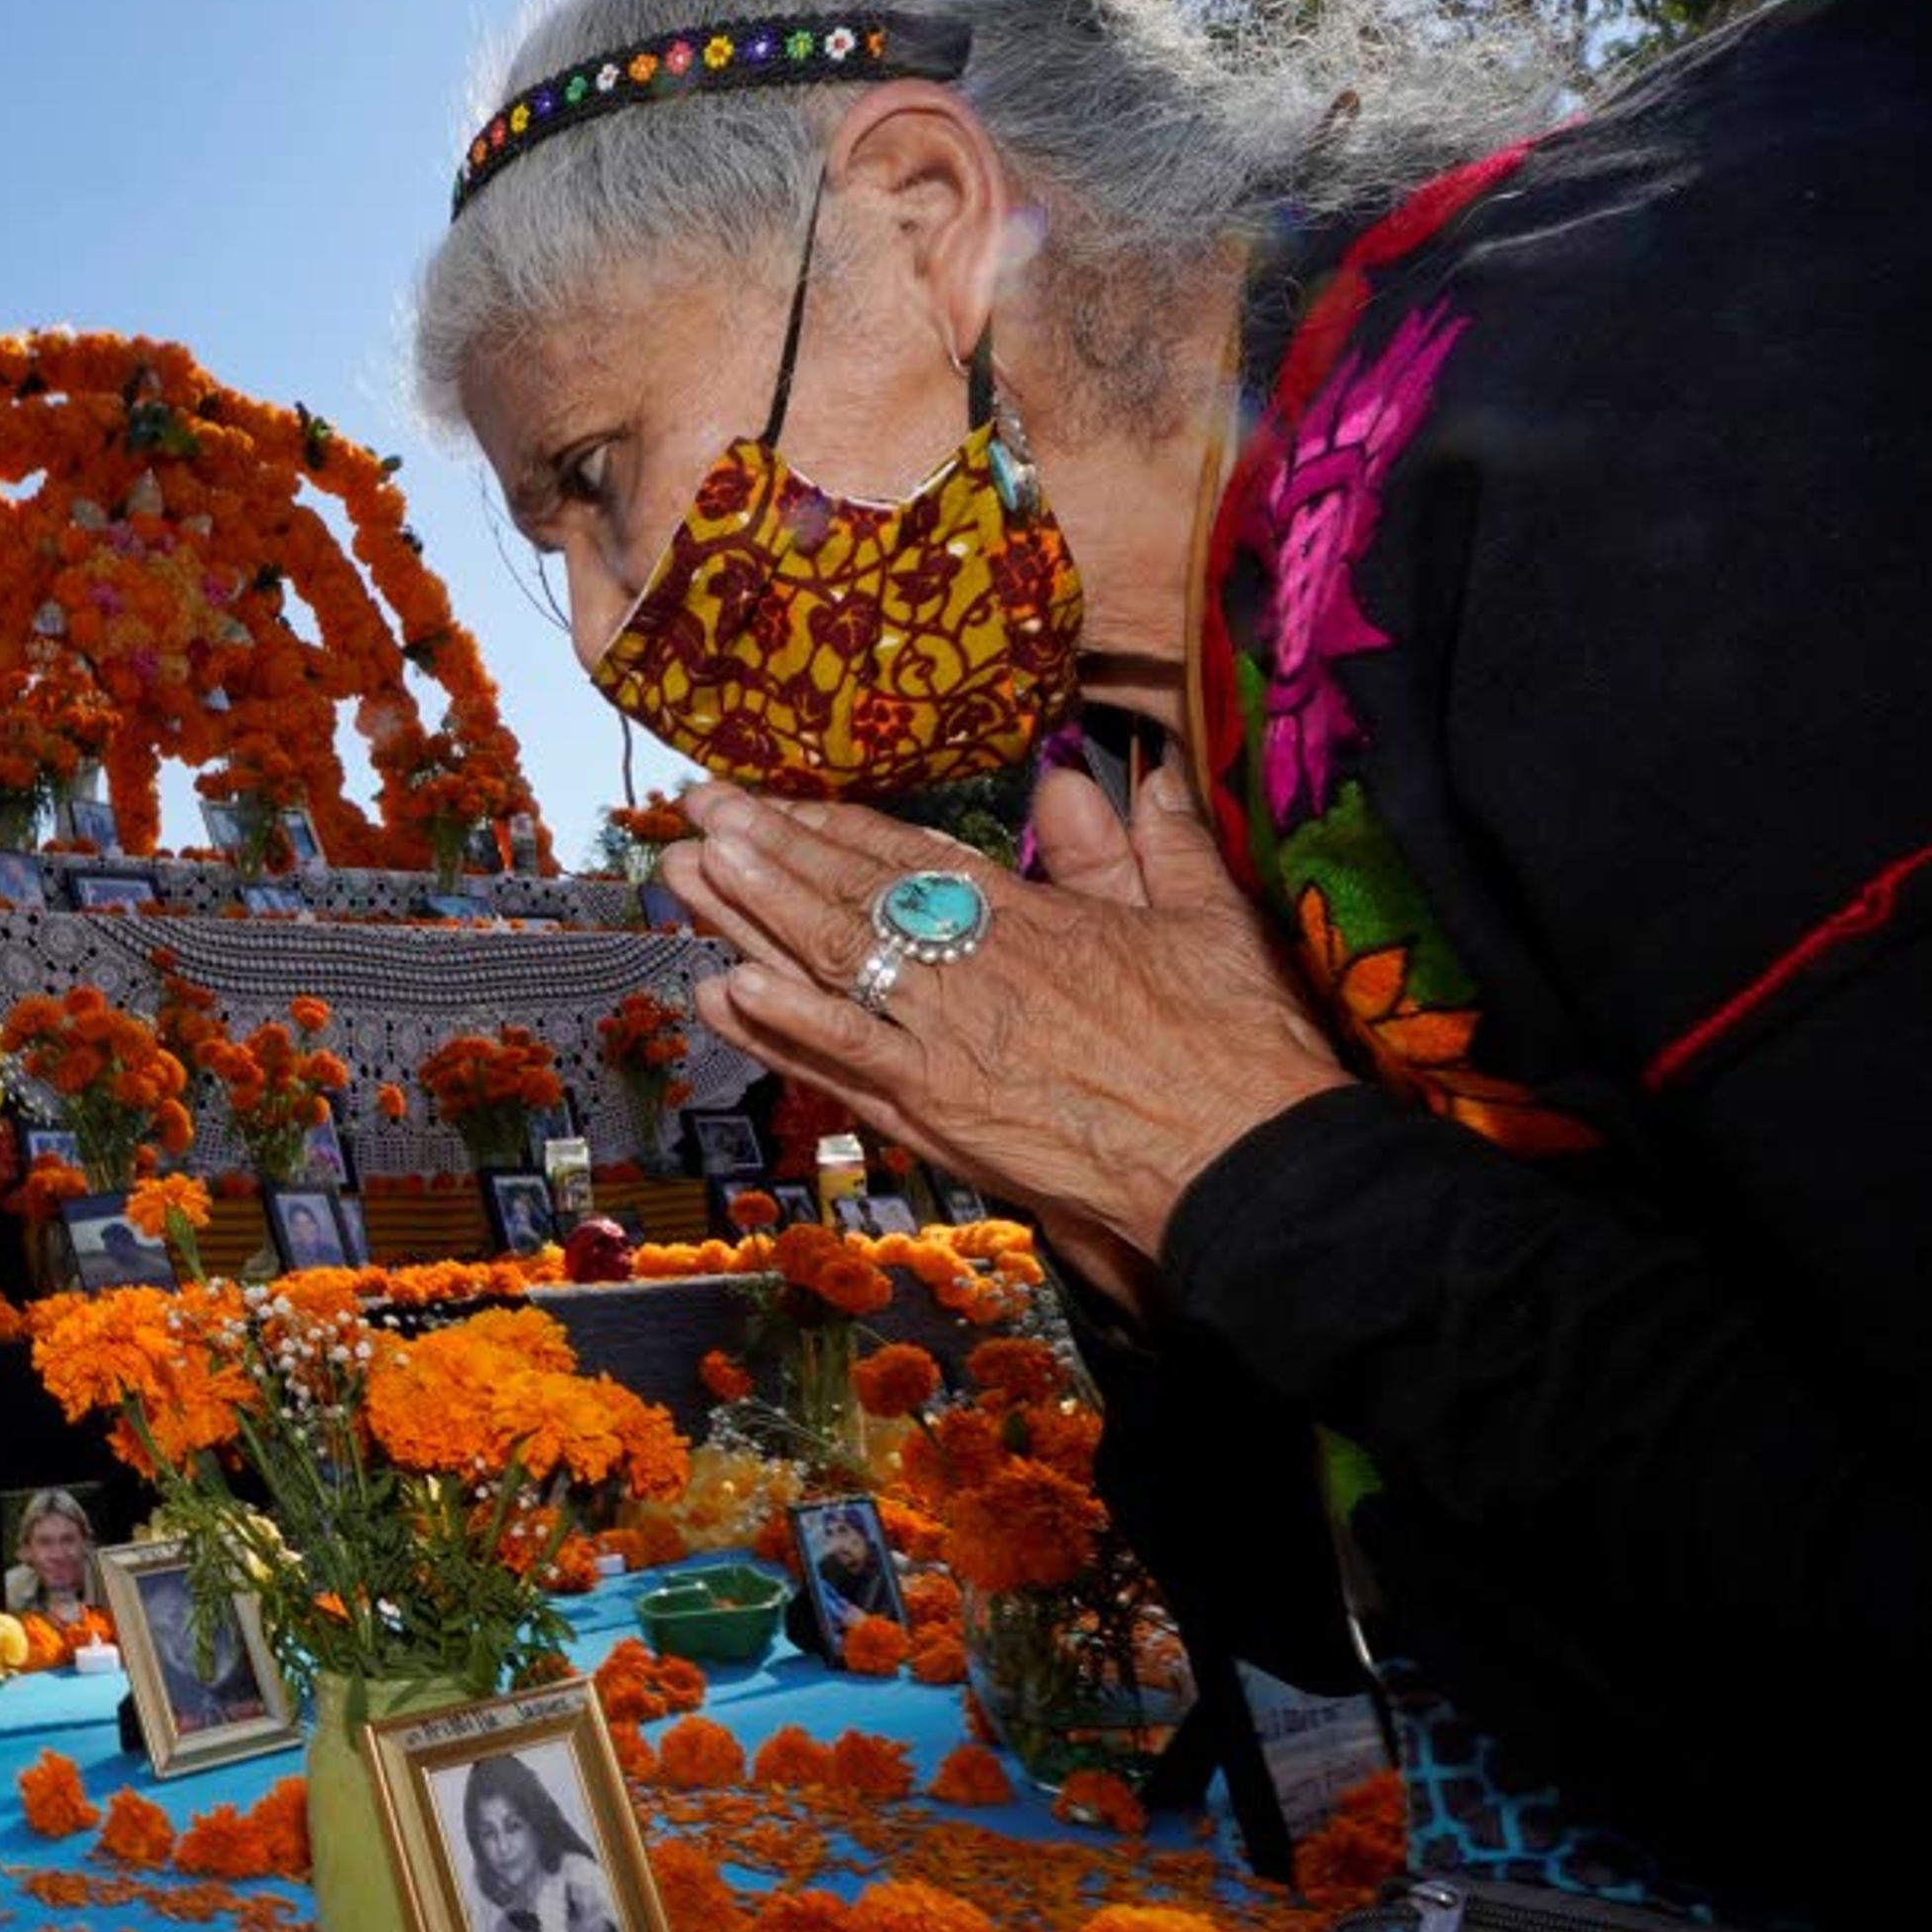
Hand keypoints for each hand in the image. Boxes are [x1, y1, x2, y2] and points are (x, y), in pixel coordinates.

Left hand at [656, 761, 1348, 1304]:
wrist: (1244, 1155)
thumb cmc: (1238, 1043)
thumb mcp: (1208, 918)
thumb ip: (1149, 846)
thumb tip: (1122, 777)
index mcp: (1029, 915)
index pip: (907, 857)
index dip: (832, 824)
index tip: (774, 798)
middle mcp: (972, 965)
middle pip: (848, 896)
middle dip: (766, 850)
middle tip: (695, 809)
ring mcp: (947, 1037)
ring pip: (829, 964)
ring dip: (749, 916)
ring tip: (686, 871)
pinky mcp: (940, 1108)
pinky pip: (845, 1057)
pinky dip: (782, 1025)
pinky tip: (726, 989)